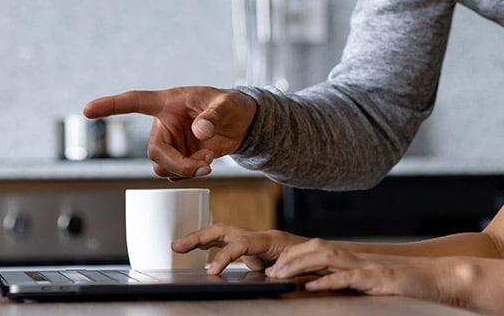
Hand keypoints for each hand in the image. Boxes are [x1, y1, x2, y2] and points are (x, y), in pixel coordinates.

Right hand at [83, 87, 255, 180]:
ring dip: (184, 171)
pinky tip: (206, 164)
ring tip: (209, 162)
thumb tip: (200, 132)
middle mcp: (163, 124)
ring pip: (161, 167)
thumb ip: (213, 117)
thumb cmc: (231, 105)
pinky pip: (173, 174)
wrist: (242, 123)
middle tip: (204, 166)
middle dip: (177, 164)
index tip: (88, 110)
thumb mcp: (226, 106)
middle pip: (154, 151)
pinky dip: (189, 174)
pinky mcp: (178, 157)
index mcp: (168, 103)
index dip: (110, 106)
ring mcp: (170, 142)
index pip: (134, 102)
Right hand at [173, 223, 308, 274]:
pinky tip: (200, 252)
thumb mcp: (302, 266)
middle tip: (177, 245)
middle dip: (198, 237)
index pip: (240, 243)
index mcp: (271, 239)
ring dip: (200, 239)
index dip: (223, 256)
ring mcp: (255, 242)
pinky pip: (228, 244)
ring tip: (179, 246)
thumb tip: (267, 273)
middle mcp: (260, 237)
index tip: (211, 272)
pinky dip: (212, 246)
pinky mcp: (254, 250)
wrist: (327, 257)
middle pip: (223, 230)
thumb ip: (284, 268)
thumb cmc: (316, 259)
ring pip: (222, 234)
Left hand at [267, 239, 450, 302]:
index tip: (273, 266)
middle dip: (290, 258)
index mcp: (357, 258)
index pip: (318, 249)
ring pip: (327, 257)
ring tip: (280, 275)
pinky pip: (349, 277)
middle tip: (268, 271)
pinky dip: (328, 281)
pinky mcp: (380, 279)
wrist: (443, 278)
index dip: (294, 255)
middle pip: (316, 247)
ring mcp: (369, 266)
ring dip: (300, 265)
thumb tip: (327, 286)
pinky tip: (312, 286)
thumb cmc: (411, 283)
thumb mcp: (376, 281)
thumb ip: (353, 280)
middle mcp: (359, 257)